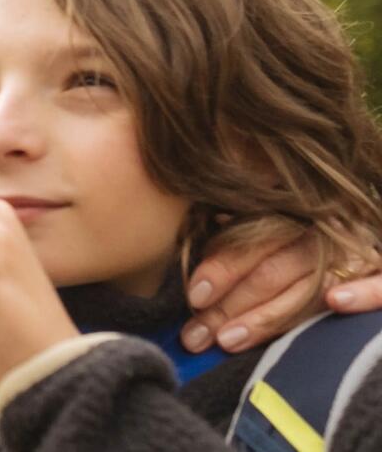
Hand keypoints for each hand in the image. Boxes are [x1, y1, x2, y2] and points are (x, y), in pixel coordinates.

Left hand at [182, 236, 381, 352]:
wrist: (351, 243)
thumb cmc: (290, 244)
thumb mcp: (263, 234)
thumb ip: (235, 245)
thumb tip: (193, 282)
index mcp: (288, 215)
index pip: (251, 242)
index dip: (222, 268)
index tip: (194, 296)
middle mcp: (320, 234)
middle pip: (271, 272)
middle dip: (228, 307)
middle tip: (196, 336)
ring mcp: (352, 258)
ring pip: (307, 290)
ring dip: (265, 318)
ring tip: (228, 340)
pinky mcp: (380, 275)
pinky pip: (379, 286)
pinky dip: (362, 293)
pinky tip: (336, 301)